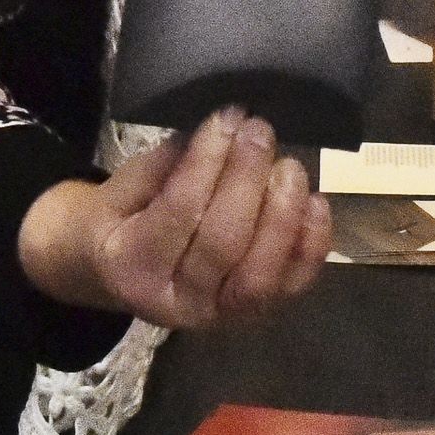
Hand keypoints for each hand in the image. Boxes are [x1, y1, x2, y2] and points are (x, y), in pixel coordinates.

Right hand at [19, 109, 330, 330]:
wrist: (118, 273)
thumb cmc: (122, 221)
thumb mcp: (119, 189)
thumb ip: (162, 167)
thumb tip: (217, 134)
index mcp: (132, 267)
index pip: (179, 211)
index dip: (208, 161)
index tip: (227, 117)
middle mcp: (177, 303)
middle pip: (223, 243)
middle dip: (247, 180)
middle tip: (259, 131)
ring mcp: (221, 317)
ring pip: (260, 274)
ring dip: (283, 214)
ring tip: (289, 166)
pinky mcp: (255, 315)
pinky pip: (292, 286)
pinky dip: (311, 245)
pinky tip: (316, 202)